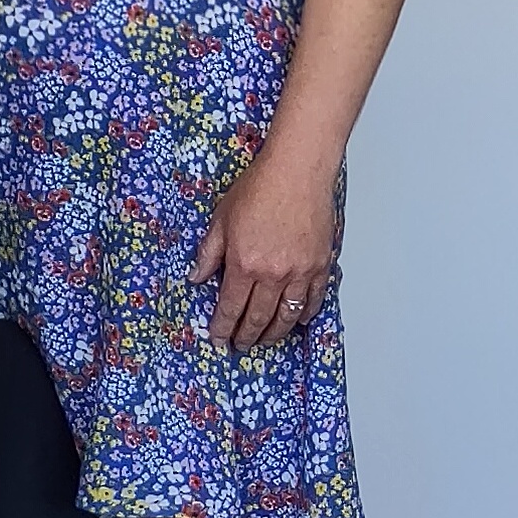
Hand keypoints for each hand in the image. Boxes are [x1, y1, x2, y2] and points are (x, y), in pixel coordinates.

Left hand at [190, 155, 334, 349]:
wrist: (297, 172)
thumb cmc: (259, 189)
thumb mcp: (220, 221)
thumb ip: (208, 254)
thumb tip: (196, 277)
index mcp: (244, 264)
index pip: (230, 308)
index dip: (222, 328)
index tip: (217, 339)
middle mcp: (274, 274)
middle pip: (259, 318)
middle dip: (247, 336)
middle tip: (239, 345)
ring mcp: (301, 272)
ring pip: (287, 315)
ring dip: (275, 333)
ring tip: (264, 340)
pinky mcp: (321, 265)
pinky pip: (314, 299)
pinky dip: (304, 314)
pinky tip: (296, 320)